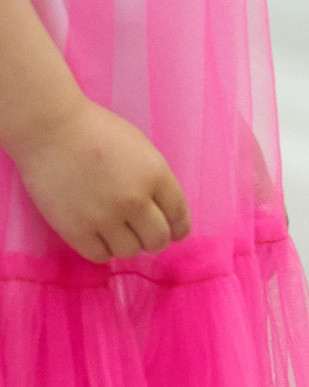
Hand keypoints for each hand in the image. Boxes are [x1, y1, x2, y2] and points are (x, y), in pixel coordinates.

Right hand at [16, 99, 190, 260]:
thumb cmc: (97, 131)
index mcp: (155, 175)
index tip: (174, 233)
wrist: (51, 129)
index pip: (179, 217)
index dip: (178, 229)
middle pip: (157, 240)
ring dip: (126, 244)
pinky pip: (100, 256)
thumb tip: (163, 213)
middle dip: (154, 239)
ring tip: (115, 229)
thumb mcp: (141, 149)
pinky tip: (97, 234)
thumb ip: (154, 180)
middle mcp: (134, 200)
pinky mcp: (76, 230)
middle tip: (143, 233)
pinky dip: (102, 249)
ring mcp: (104, 217)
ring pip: (129, 252)